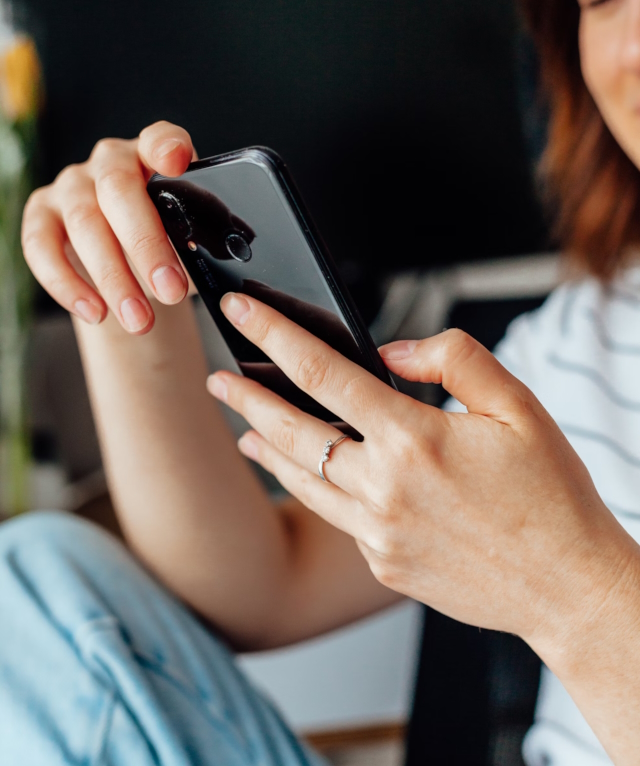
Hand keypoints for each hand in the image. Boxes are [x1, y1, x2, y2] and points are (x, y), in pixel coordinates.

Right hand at [22, 121, 195, 332]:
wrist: (130, 265)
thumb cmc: (167, 244)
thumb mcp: (189, 239)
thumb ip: (199, 240)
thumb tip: (211, 264)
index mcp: (153, 157)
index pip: (160, 139)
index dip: (166, 146)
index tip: (176, 161)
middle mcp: (109, 162)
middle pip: (119, 192)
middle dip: (146, 246)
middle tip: (171, 291)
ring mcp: (71, 185)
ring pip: (85, 224)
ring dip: (113, 278)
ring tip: (139, 320)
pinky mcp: (41, 214)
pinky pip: (42, 247)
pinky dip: (67, 284)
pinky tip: (96, 312)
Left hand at [206, 292, 638, 652]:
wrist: (568, 587)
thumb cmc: (550, 496)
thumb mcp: (518, 407)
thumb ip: (453, 361)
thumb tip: (394, 352)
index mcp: (414, 440)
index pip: (322, 372)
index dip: (273, 334)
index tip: (241, 311)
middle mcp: (384, 488)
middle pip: (290, 431)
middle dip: (245, 398)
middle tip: (217, 379)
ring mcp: (377, 533)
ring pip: (299, 481)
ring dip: (265, 449)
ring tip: (243, 429)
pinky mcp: (382, 562)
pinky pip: (337, 517)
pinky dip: (318, 489)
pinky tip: (312, 478)